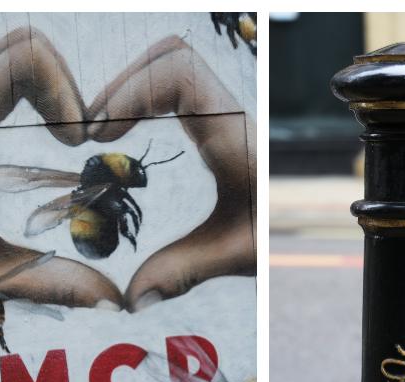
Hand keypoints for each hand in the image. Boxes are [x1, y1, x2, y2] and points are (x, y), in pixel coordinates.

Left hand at [0, 28, 121, 308]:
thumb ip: (48, 282)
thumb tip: (114, 299)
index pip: (22, 60)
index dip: (65, 90)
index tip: (77, 140)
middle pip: (21, 48)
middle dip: (64, 84)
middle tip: (78, 140)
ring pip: (9, 58)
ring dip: (50, 88)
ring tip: (68, 140)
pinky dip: (34, 92)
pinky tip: (49, 137)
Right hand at [86, 35, 256, 310]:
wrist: (315, 228)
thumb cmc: (282, 235)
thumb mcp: (236, 254)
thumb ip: (183, 271)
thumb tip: (130, 299)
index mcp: (234, 136)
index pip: (179, 74)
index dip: (131, 92)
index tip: (100, 135)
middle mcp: (227, 114)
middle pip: (169, 58)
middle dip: (121, 85)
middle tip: (89, 133)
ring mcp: (219, 113)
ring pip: (169, 66)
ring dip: (127, 89)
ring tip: (97, 134)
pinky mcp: (211, 122)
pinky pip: (172, 88)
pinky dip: (138, 99)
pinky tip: (118, 136)